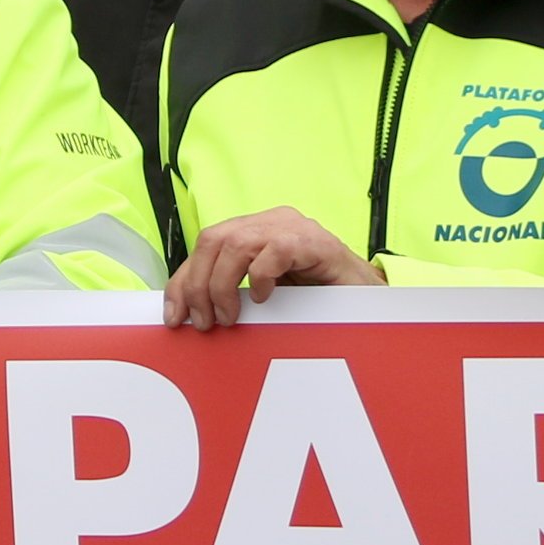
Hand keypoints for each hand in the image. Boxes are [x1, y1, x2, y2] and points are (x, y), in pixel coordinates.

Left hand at [167, 208, 376, 328]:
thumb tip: (189, 312)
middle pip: (213, 240)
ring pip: (236, 244)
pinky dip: (262, 277)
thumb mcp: (266, 294)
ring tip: (230, 316)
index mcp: (255, 229)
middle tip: (205, 323)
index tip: (174, 316)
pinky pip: (275, 251)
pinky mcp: (314, 242)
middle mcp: (270, 221)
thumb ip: (234, 292)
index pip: (204, 246)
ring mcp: (293, 227)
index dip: (182, 281)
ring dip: (223, 286)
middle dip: (198, 285)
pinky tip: (266, 298)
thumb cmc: (317, 297)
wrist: (369, 298)